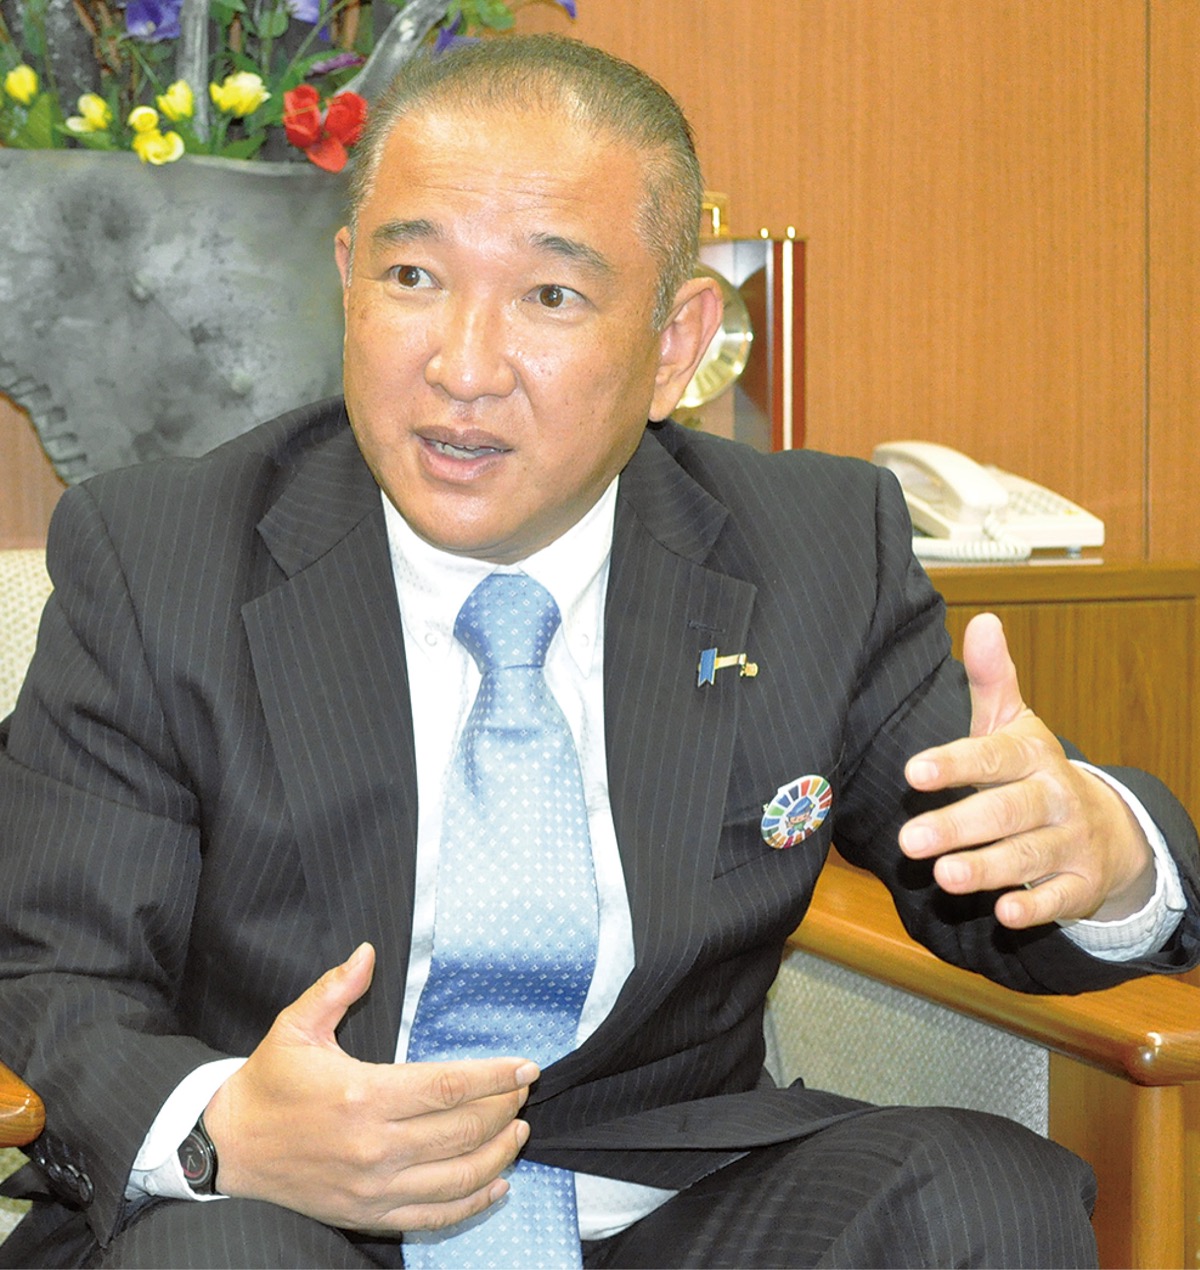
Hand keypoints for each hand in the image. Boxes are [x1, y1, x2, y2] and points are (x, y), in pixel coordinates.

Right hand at [204, 943, 538, 1234]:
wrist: (228, 1146)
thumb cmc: (269, 1081)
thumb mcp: (296, 1025)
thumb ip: (337, 988)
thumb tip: (368, 951)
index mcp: (363, 1095)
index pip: (449, 1087)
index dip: (495, 1077)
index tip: (526, 1066)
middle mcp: (374, 1146)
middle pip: (463, 1131)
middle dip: (504, 1108)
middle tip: (523, 1089)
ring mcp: (373, 1187)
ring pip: (458, 1177)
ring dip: (500, 1153)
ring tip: (518, 1130)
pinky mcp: (368, 1213)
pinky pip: (434, 1216)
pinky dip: (473, 1201)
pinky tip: (497, 1182)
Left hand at [899, 613, 1153, 928]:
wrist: (1108, 826)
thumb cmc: (1035, 769)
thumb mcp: (1014, 723)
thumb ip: (992, 679)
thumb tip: (983, 622)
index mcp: (1033, 754)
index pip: (991, 757)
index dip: (954, 764)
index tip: (912, 772)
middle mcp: (1055, 798)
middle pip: (1007, 812)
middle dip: (958, 825)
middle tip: (910, 839)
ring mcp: (1070, 843)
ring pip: (1027, 857)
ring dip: (985, 868)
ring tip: (943, 876)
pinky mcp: (1080, 885)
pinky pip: (1059, 899)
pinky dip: (1033, 908)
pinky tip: (1003, 913)